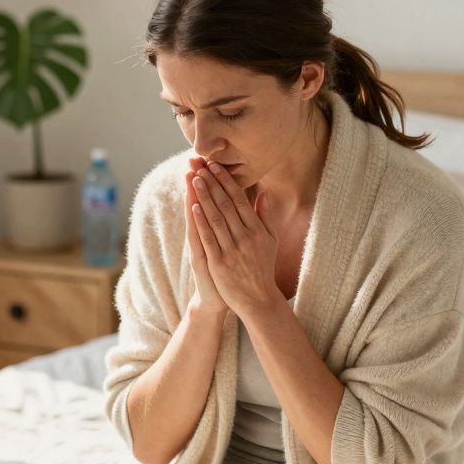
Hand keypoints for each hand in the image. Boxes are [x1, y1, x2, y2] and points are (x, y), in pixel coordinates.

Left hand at [188, 159, 281, 317]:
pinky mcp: (219, 263)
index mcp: (257, 230)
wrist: (257, 299)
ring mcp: (232, 250)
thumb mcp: (270, 240)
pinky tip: (193, 207)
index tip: (215, 166)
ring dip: (204, 197)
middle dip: (212, 183)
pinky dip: (201, 222)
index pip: (239, 199)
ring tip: (194, 179)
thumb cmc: (262, 267)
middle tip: (200, 165)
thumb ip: (266, 215)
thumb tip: (264, 192)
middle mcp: (245, 237)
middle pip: (225, 204)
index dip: (226, 181)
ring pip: (215, 218)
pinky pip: (209, 238)